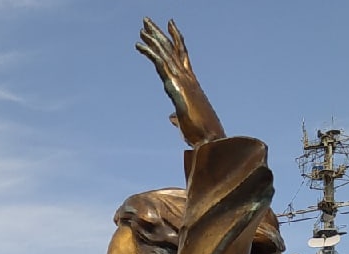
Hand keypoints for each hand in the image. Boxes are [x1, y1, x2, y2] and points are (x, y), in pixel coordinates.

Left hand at [135, 18, 223, 147]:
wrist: (209, 138)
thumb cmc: (200, 132)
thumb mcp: (184, 121)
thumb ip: (178, 116)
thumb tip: (171, 118)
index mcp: (190, 82)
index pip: (181, 56)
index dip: (174, 40)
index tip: (167, 27)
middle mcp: (187, 76)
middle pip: (172, 48)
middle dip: (159, 34)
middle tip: (147, 21)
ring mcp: (182, 79)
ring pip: (166, 52)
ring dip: (153, 37)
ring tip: (143, 25)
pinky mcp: (175, 85)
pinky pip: (160, 63)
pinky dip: (150, 52)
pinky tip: (139, 44)